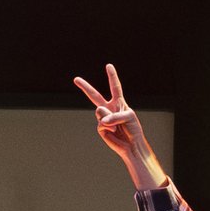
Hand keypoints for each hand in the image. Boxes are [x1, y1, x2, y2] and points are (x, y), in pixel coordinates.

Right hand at [73, 64, 164, 190]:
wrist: (131, 145)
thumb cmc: (133, 129)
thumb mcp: (129, 116)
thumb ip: (115, 114)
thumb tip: (101, 118)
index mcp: (118, 102)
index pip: (114, 87)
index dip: (112, 76)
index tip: (108, 66)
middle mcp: (109, 108)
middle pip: (95, 96)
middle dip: (85, 87)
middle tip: (76, 79)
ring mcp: (103, 118)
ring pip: (100, 111)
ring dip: (109, 118)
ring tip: (117, 126)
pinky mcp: (101, 128)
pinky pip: (101, 123)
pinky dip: (109, 126)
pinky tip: (114, 131)